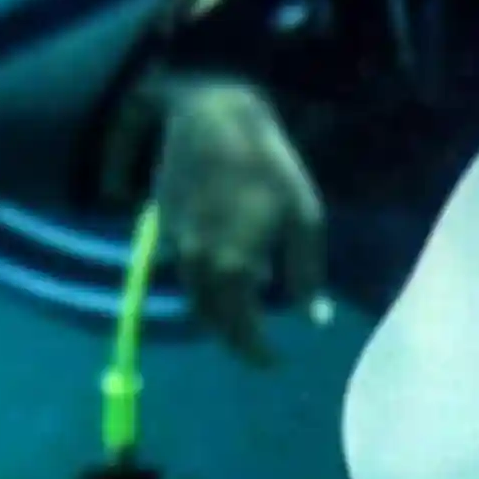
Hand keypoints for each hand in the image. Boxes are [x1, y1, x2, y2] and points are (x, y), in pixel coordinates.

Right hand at [152, 75, 325, 365]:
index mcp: (234, 267)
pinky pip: (183, 269)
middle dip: (234, 339)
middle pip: (211, 320)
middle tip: (255, 347)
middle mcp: (198, 263)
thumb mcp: (305, 219)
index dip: (256, 352)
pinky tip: (225, 277)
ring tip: (241, 318)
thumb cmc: (270, 166)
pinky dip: (203, 284)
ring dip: (215, 314)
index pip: (241, 329)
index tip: (273, 361)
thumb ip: (307, 274)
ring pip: (193, 297)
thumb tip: (314, 319)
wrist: (214, 117)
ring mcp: (176, 244)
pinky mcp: (165, 225)